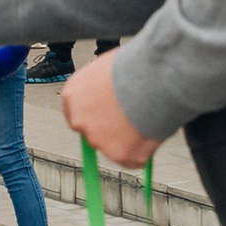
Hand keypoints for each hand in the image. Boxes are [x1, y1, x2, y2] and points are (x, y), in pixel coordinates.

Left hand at [62, 51, 159, 168]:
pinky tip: (152, 131)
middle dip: (110, 130)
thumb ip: (101, 89)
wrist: (153, 75)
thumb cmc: (134, 66)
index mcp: (72, 95)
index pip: (75, 113)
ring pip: (114, 147)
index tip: (106, 117)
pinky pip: (133, 159)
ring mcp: (97, 139)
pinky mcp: (118, 154)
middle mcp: (79, 120)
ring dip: (129, 140)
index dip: (94, 116)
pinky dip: (144, 152)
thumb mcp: (107, 70)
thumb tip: (109, 97)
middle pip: (92, 134)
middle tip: (132, 118)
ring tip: (146, 118)